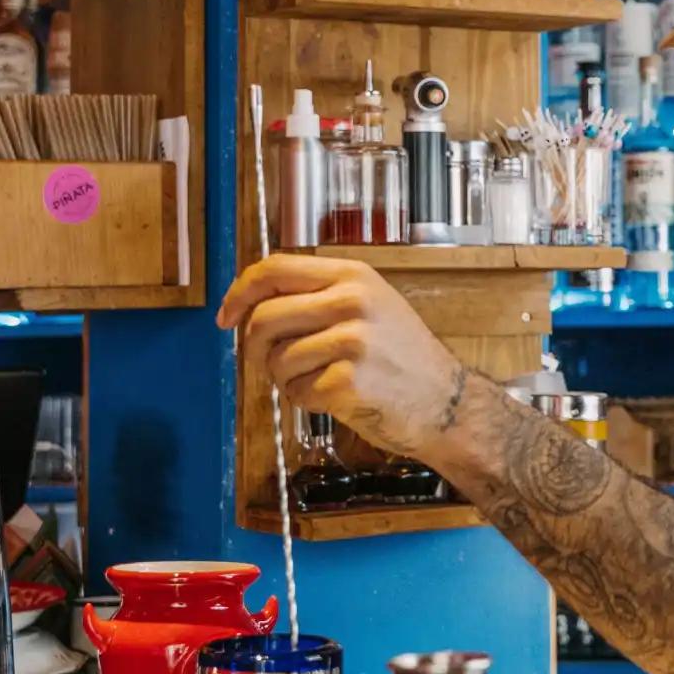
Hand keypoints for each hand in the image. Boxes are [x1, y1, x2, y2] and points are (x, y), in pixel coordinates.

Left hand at [217, 254, 465, 461]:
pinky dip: (305, 400)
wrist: (446, 404)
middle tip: (273, 362)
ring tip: (318, 380)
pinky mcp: (348, 382)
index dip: (240, 293)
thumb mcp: (372, 306)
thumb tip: (253, 303)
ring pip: (275, 358)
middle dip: (257, 347)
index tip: (227, 316)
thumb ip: (320, 296)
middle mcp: (354, 302)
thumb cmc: (405, 360)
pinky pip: (295, 391)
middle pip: (265, 317)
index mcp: (355, 277)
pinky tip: (334, 398)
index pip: (275, 269)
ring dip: (284, 378)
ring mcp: (353, 342)